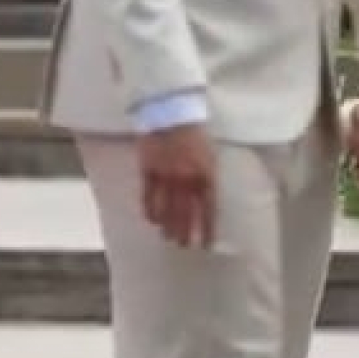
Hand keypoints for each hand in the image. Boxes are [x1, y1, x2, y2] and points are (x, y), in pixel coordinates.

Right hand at [138, 123, 215, 247]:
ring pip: (166, 210)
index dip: (208, 228)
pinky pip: (149, 198)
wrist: (171, 111)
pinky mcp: (148, 171)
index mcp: (206, 173)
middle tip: (185, 245)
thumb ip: (207, 177)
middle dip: (186, 233)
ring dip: (168, 226)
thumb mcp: (209, 154)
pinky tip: (153, 220)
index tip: (207, 243)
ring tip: (169, 238)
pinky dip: (151, 211)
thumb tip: (206, 199)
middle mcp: (187, 179)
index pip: (209, 208)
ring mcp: (166, 176)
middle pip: (186, 214)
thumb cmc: (195, 131)